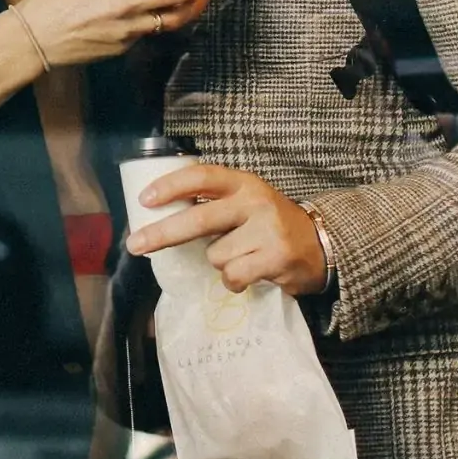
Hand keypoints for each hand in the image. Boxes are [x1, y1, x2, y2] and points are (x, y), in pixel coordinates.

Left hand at [125, 162, 328, 296]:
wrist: (321, 244)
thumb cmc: (270, 223)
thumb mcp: (246, 201)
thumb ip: (214, 203)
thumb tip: (162, 217)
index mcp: (243, 182)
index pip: (201, 176)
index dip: (170, 186)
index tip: (144, 199)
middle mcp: (255, 201)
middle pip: (198, 219)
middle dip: (162, 234)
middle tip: (135, 245)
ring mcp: (267, 230)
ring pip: (215, 255)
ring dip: (220, 262)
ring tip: (243, 256)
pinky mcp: (276, 258)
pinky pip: (233, 277)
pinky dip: (234, 282)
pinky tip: (250, 274)